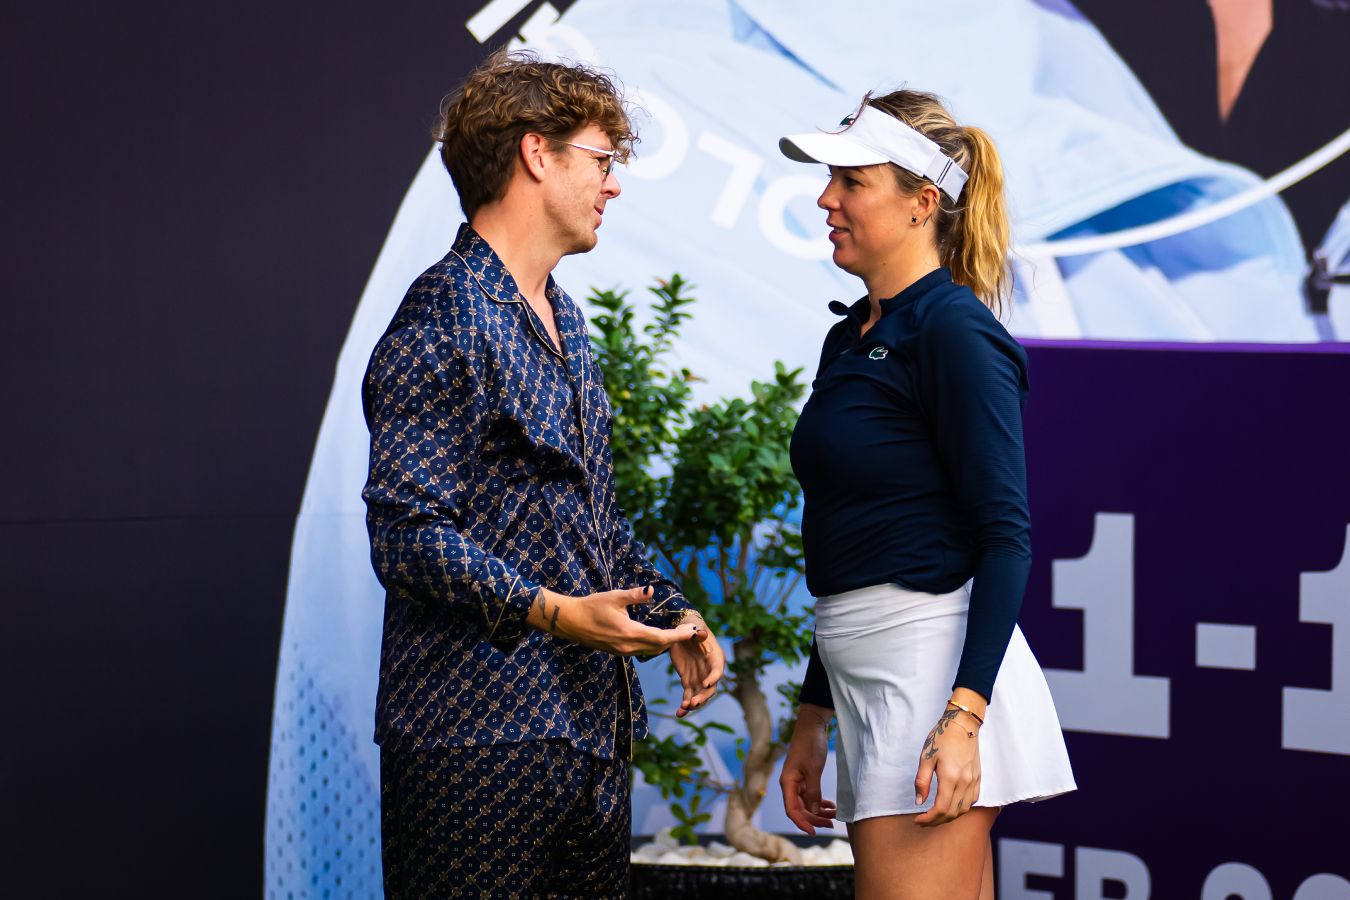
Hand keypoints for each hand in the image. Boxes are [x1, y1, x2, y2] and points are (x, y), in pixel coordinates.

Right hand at [528, 585, 701, 655]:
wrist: (569, 621)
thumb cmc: (591, 607)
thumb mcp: (614, 597)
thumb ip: (634, 595)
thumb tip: (651, 590)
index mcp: (629, 633)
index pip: (661, 638)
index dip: (678, 636)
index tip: (692, 631)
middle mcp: (627, 646)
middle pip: (658, 647)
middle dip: (675, 640)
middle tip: (689, 631)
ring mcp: (621, 651)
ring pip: (649, 650)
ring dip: (664, 643)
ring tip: (677, 634)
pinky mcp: (616, 651)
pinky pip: (640, 651)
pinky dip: (652, 644)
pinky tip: (656, 637)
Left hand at [669, 614, 724, 717]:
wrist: (683, 633)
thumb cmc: (692, 627)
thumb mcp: (694, 627)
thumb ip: (697, 631)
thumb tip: (701, 633)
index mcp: (715, 657)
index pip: (717, 669)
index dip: (713, 677)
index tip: (705, 683)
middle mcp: (709, 671)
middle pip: (710, 688)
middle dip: (703, 696)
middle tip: (693, 703)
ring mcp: (700, 678)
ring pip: (699, 695)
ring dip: (693, 704)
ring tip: (684, 709)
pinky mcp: (688, 682)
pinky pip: (688, 696)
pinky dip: (684, 706)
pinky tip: (679, 714)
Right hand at [779, 703, 836, 834]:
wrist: (813, 726)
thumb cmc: (810, 745)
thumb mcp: (814, 769)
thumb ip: (814, 792)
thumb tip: (815, 812)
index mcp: (787, 783)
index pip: (791, 810)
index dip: (802, 823)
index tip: (814, 832)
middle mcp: (790, 785)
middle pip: (800, 810)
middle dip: (814, 819)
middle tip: (831, 824)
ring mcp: (798, 782)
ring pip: (806, 804)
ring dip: (819, 812)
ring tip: (834, 816)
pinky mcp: (805, 778)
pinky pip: (811, 796)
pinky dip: (820, 803)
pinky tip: (830, 806)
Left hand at [913, 703, 981, 826]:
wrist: (963, 724)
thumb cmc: (942, 738)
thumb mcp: (926, 757)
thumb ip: (922, 781)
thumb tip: (919, 802)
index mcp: (950, 777)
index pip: (941, 808)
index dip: (928, 819)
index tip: (918, 821)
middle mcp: (965, 782)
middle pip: (952, 813)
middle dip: (936, 821)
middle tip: (923, 822)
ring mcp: (974, 781)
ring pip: (963, 810)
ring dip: (949, 817)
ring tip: (935, 816)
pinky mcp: (978, 778)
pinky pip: (972, 801)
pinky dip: (960, 809)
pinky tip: (950, 806)